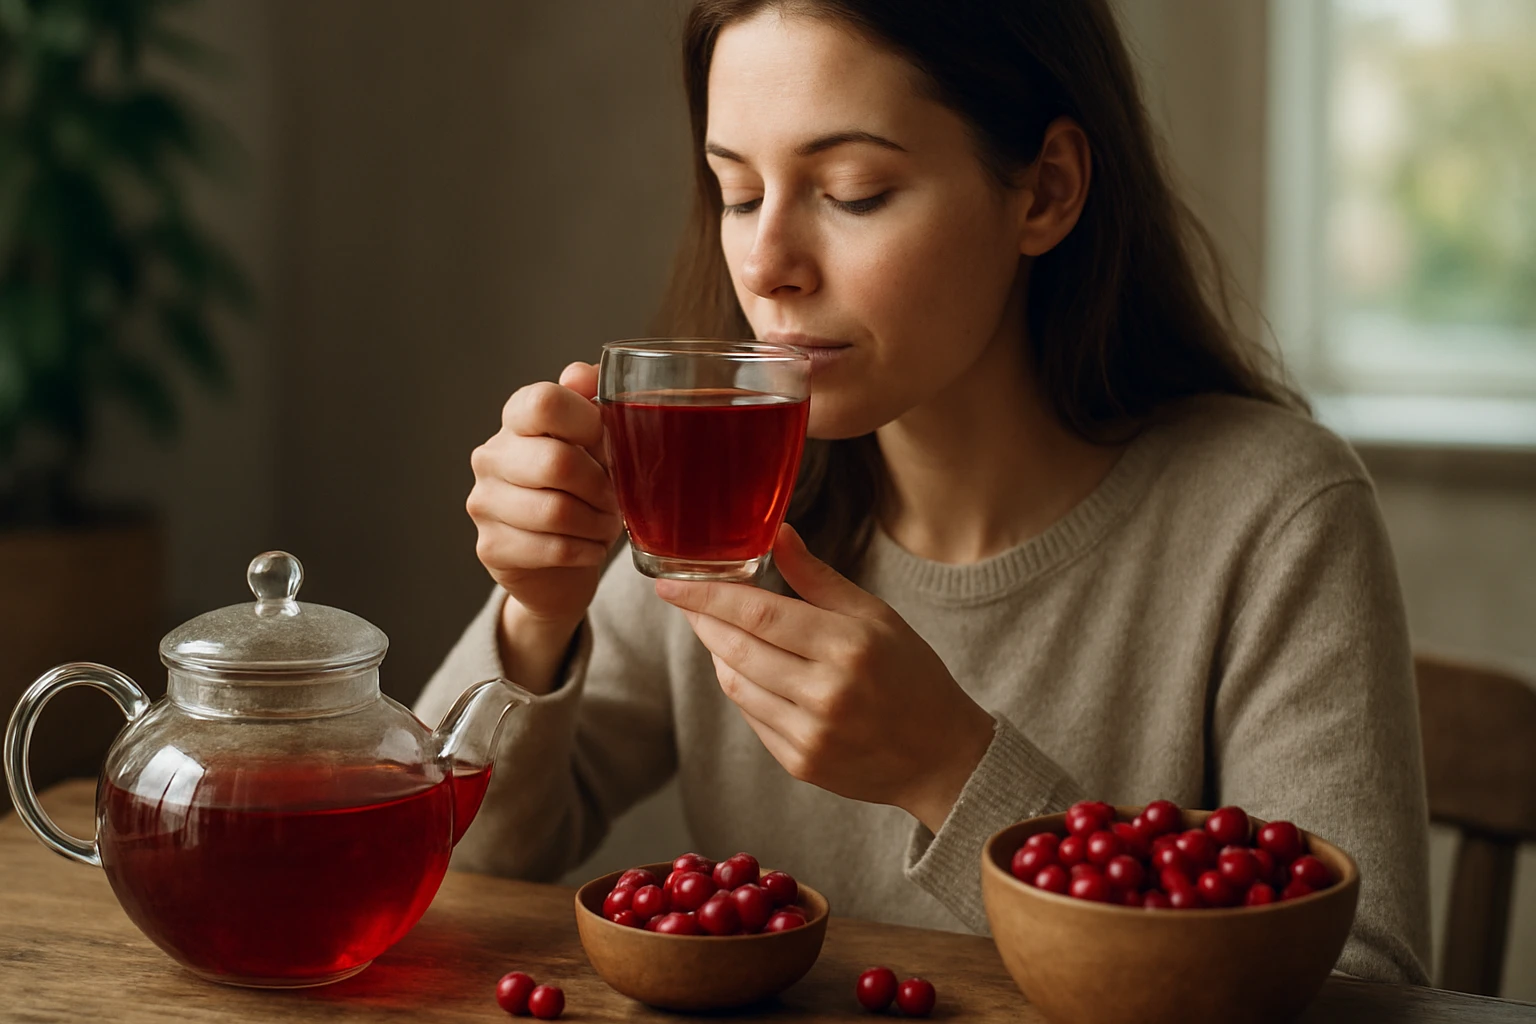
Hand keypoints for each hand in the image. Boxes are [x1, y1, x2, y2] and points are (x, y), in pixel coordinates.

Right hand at [467, 362, 623, 628]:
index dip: (588, 423)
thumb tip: (581, 373)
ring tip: (605, 523)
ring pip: (557, 512)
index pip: (544, 402)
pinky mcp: (492, 547)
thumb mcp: (594, 441)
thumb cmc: (581, 489)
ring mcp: (485, 502)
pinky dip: (587, 550)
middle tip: (614, 498)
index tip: (606, 443)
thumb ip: (592, 401)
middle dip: (601, 486)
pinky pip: (554, 549)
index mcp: (516, 419)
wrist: (557, 561)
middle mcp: (491, 456)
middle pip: (557, 462)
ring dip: (597, 522)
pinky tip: (591, 546)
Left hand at [654, 524, 996, 831]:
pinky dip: (741, 688)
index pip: (759, 613)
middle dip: (703, 621)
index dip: (708, 597)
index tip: (671, 583)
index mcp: (848, 646)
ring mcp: (810, 734)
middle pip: (737, 649)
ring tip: (717, 629)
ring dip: (718, 653)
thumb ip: (819, 577)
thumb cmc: (912, 675)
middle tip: (684, 599)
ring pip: (736, 685)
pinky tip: (746, 668)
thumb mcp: (876, 615)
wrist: (942, 757)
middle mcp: (826, 693)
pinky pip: (751, 717)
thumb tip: (778, 532)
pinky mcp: (800, 763)